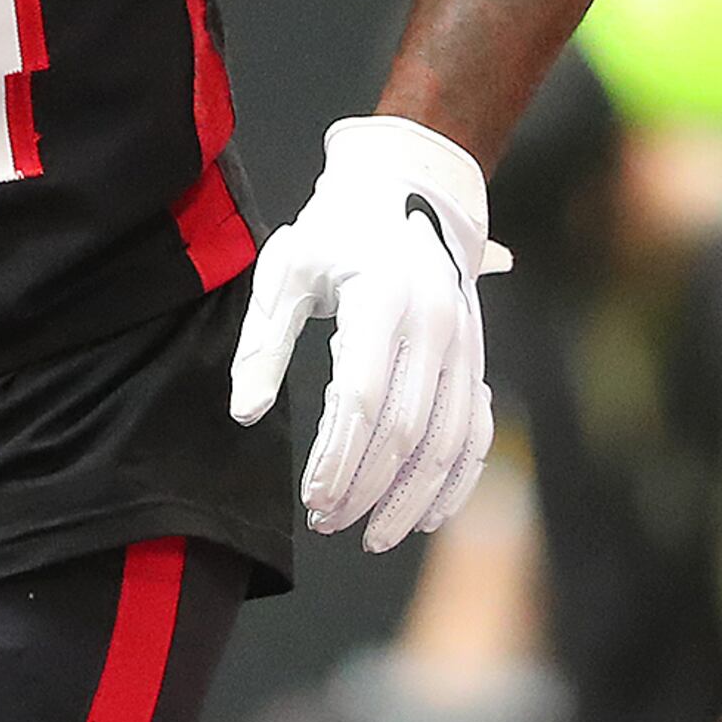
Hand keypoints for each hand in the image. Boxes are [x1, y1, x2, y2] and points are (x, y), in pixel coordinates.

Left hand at [230, 115, 498, 551]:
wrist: (408, 187)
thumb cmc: (335, 232)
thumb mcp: (285, 270)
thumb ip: (263, 342)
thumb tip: (244, 412)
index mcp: (384, 301)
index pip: (362, 400)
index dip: (339, 457)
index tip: (313, 498)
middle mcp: (436, 326)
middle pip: (406, 431)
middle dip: (368, 486)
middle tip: (329, 523)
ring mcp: (466, 344)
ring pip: (449, 441)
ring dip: (414, 496)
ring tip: (375, 534)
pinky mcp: (477, 357)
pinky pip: (477, 431)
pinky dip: (458, 479)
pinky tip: (431, 515)